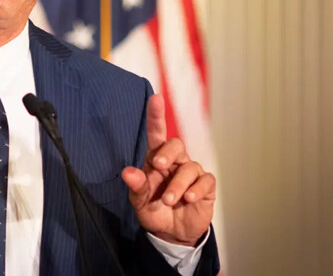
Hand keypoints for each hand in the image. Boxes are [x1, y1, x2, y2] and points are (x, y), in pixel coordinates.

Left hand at [121, 94, 214, 245]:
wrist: (172, 233)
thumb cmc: (154, 210)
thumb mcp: (140, 202)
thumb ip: (136, 187)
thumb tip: (127, 172)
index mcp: (156, 160)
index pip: (157, 134)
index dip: (156, 116)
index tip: (155, 99)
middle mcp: (175, 162)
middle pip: (176, 144)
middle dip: (168, 153)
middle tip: (158, 165)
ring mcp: (191, 173)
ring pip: (189, 167)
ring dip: (178, 185)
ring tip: (169, 201)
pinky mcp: (206, 186)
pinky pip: (205, 181)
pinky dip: (196, 190)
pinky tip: (188, 199)